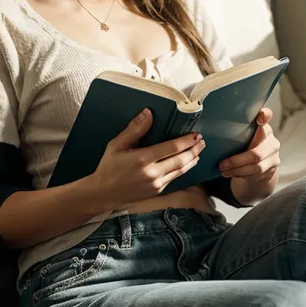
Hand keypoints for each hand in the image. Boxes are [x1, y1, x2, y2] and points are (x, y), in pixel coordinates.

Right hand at [91, 108, 205, 208]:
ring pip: (181, 171)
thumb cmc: (109, 167)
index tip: (195, 134)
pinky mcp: (157, 191)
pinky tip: (186, 163)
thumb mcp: (117, 145)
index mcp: (143, 159)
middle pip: (181, 160)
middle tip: (202, 141)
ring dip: (192, 160)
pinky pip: (174, 178)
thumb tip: (148, 113)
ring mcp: (156, 184)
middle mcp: (152, 173)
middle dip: (194, 150)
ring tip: (199, 151)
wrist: (103, 194)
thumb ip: (134, 129)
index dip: (186, 141)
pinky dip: (183, 169)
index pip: (172, 148)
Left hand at [219, 108, 279, 203]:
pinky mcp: (272, 167)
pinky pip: (256, 174)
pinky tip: (232, 173)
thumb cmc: (246, 144)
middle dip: (236, 161)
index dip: (265, 116)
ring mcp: (274, 155)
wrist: (262, 161)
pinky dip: (242, 174)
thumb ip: (235, 129)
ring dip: (237, 170)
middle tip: (221, 165)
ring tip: (224, 171)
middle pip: (256, 153)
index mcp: (263, 126)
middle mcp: (271, 139)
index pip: (267, 116)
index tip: (259, 118)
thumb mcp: (243, 135)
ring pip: (256, 167)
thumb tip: (207, 127)